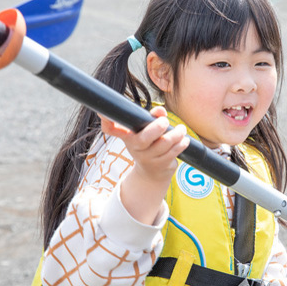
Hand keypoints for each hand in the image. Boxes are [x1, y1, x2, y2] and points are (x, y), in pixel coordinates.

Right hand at [100, 106, 189, 223]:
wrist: (151, 174)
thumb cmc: (149, 145)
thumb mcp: (146, 131)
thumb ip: (153, 117)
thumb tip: (160, 111)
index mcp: (128, 136)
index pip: (111, 129)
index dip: (107, 121)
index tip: (102, 113)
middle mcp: (134, 147)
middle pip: (143, 139)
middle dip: (156, 128)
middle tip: (165, 121)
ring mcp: (146, 158)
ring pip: (163, 144)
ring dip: (175, 135)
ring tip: (181, 129)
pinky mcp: (160, 165)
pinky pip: (172, 153)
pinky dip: (180, 144)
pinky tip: (184, 140)